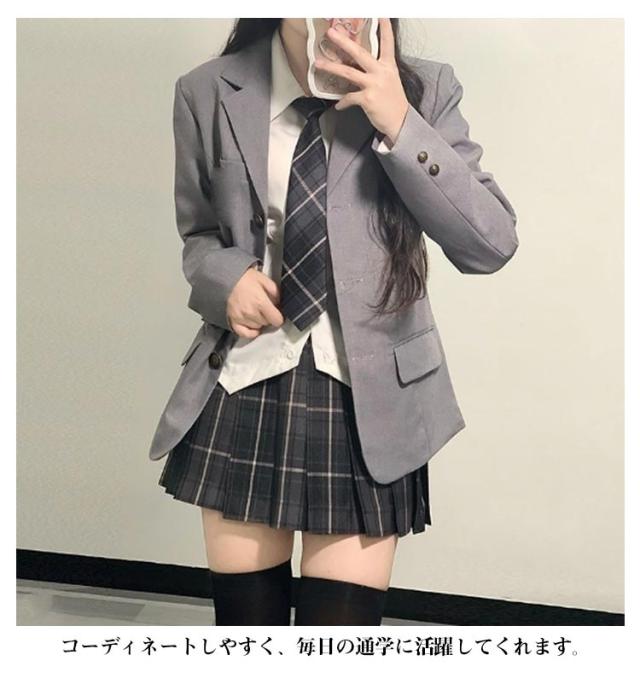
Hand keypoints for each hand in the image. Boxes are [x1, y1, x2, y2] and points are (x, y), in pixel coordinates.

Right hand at [227, 267, 283, 338]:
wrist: (226, 277)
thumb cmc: (244, 278)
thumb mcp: (265, 280)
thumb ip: (275, 293)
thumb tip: (279, 304)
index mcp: (261, 302)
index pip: (277, 320)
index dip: (279, 316)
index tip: (277, 313)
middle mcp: (251, 312)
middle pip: (267, 323)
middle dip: (268, 316)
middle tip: (265, 308)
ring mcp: (241, 318)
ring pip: (257, 327)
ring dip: (259, 321)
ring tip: (256, 311)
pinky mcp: (233, 320)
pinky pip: (244, 333)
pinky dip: (250, 332)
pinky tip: (253, 327)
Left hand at [313, 18, 408, 145]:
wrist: (400, 122)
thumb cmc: (394, 103)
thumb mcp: (390, 81)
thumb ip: (378, 71)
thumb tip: (361, 67)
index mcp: (389, 66)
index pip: (387, 43)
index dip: (385, 29)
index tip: (381, 15)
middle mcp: (381, 72)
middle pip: (359, 53)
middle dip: (344, 42)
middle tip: (332, 32)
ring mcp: (374, 85)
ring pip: (349, 72)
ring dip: (332, 67)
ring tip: (318, 63)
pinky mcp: (367, 98)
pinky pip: (349, 97)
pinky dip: (342, 102)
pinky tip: (339, 105)